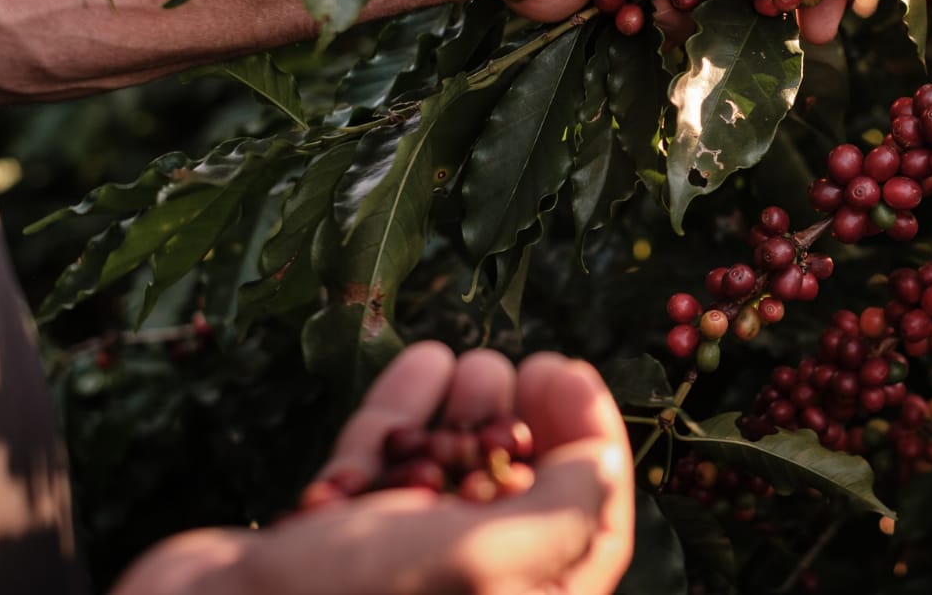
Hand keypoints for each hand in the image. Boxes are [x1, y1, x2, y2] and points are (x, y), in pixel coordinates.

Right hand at [110, 344, 632, 594]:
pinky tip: (422, 360)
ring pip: (448, 478)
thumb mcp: (481, 564)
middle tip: (530, 363)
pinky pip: (377, 469)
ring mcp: (387, 568)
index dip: (594, 447)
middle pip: (523, 499)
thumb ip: (562, 518)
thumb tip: (607, 468)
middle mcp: (458, 589)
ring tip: (479, 360)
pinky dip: (400, 416)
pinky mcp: (323, 543)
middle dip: (532, 424)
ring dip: (468, 413)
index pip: (592, 531)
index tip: (571, 372)